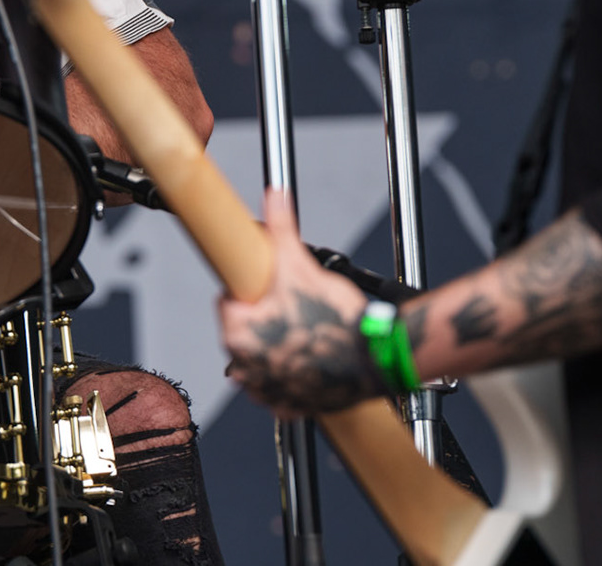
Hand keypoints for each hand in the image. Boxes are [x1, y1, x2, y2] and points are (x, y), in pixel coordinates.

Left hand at [218, 189, 383, 415]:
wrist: (374, 360)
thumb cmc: (336, 321)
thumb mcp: (301, 266)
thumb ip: (281, 228)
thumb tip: (274, 197)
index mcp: (238, 333)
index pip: (226, 301)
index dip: (246, 288)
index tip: (262, 285)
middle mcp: (246, 367)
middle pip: (243, 330)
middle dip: (263, 316)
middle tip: (290, 304)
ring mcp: (266, 390)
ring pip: (260, 359)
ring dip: (274, 346)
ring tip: (301, 329)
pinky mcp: (288, 406)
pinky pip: (279, 387)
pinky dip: (289, 374)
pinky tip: (306, 357)